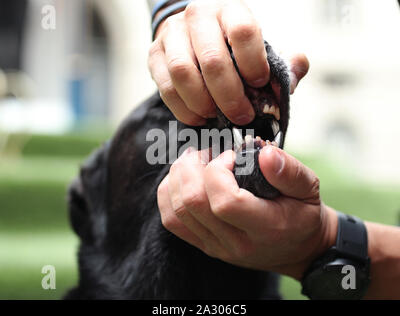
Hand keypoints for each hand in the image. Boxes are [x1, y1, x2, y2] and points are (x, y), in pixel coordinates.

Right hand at [148, 0, 308, 125]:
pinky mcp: (154, 55)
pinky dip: (184, 110)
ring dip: (203, 104)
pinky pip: (166, 88)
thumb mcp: (260, 49)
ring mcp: (172, 35)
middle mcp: (198, 17)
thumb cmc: (232, 48)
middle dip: (230, 97)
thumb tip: (298, 66)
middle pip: (212, 61)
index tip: (259, 85)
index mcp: (230, 11)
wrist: (193, 35)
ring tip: (216, 116)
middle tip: (242, 116)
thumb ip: (282, 62)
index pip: (243, 32)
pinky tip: (199, 117)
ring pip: (183, 75)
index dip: (253, 64)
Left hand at [157, 146, 337, 279]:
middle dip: (191, 167)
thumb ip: (289, 171)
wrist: (297, 248)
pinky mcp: (204, 245)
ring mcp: (216, 246)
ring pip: (177, 211)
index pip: (224, 202)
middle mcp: (235, 242)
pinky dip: (170, 194)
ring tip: (194, 160)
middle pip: (193, 204)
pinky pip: (173, 220)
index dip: (219, 171)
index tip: (231, 156)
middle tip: (205, 151)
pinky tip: (183, 177)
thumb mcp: (309, 188)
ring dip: (178, 177)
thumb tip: (263, 152)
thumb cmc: (302, 213)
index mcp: (265, 228)